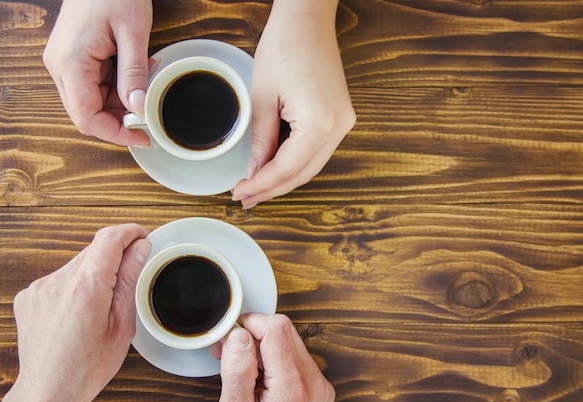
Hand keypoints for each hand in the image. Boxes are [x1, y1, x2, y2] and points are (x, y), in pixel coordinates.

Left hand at [0, 224, 150, 401]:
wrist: (48, 390)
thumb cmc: (87, 367)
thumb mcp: (123, 325)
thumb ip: (131, 280)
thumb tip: (140, 249)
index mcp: (87, 288)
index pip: (110, 238)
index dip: (130, 231)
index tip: (142, 235)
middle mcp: (59, 282)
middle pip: (94, 249)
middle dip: (116, 256)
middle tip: (131, 276)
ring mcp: (40, 288)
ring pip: (77, 263)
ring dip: (95, 272)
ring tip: (102, 304)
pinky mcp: (30, 295)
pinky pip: (60, 277)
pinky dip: (75, 284)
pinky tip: (80, 310)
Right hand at [43, 0, 152, 145]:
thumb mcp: (132, 31)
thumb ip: (134, 73)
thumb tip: (138, 108)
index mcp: (70, 62)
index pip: (87, 118)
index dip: (115, 133)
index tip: (142, 136)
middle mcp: (60, 66)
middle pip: (87, 114)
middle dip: (120, 118)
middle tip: (148, 109)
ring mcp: (64, 63)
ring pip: (92, 102)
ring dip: (121, 101)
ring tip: (143, 79)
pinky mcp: (73, 59)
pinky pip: (94, 86)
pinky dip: (117, 87)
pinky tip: (133, 71)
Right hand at [213, 313, 334, 401]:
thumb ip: (238, 371)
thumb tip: (238, 336)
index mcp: (294, 386)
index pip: (276, 328)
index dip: (248, 325)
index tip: (228, 336)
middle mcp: (314, 384)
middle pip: (285, 332)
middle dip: (254, 335)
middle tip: (227, 350)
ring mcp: (319, 389)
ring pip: (290, 344)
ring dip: (263, 349)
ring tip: (238, 368)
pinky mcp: (317, 393)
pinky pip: (295, 362)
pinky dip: (274, 363)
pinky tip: (255, 378)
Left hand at [231, 0, 355, 208]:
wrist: (307, 20)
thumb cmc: (284, 47)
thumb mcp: (262, 98)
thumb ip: (260, 140)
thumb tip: (255, 171)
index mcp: (318, 123)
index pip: (285, 169)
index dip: (260, 185)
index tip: (239, 193)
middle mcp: (338, 128)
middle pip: (303, 174)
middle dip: (272, 189)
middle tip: (246, 200)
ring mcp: (343, 124)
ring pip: (311, 166)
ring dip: (284, 179)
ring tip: (257, 189)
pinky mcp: (341, 117)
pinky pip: (317, 151)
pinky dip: (296, 163)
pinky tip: (275, 168)